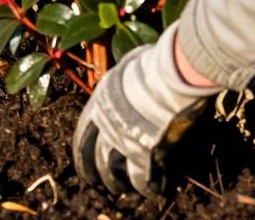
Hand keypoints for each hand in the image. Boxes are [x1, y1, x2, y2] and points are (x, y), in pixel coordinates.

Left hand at [71, 22, 221, 195]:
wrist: (173, 73)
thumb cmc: (155, 64)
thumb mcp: (127, 68)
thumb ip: (122, 82)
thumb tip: (125, 79)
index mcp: (98, 104)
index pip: (82, 134)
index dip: (83, 151)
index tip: (85, 160)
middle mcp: (106, 125)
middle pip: (93, 158)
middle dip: (97, 173)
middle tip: (103, 182)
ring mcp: (123, 140)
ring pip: (113, 172)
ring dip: (118, 183)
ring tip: (124, 189)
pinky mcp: (145, 153)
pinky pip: (141, 178)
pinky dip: (148, 186)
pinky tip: (154, 189)